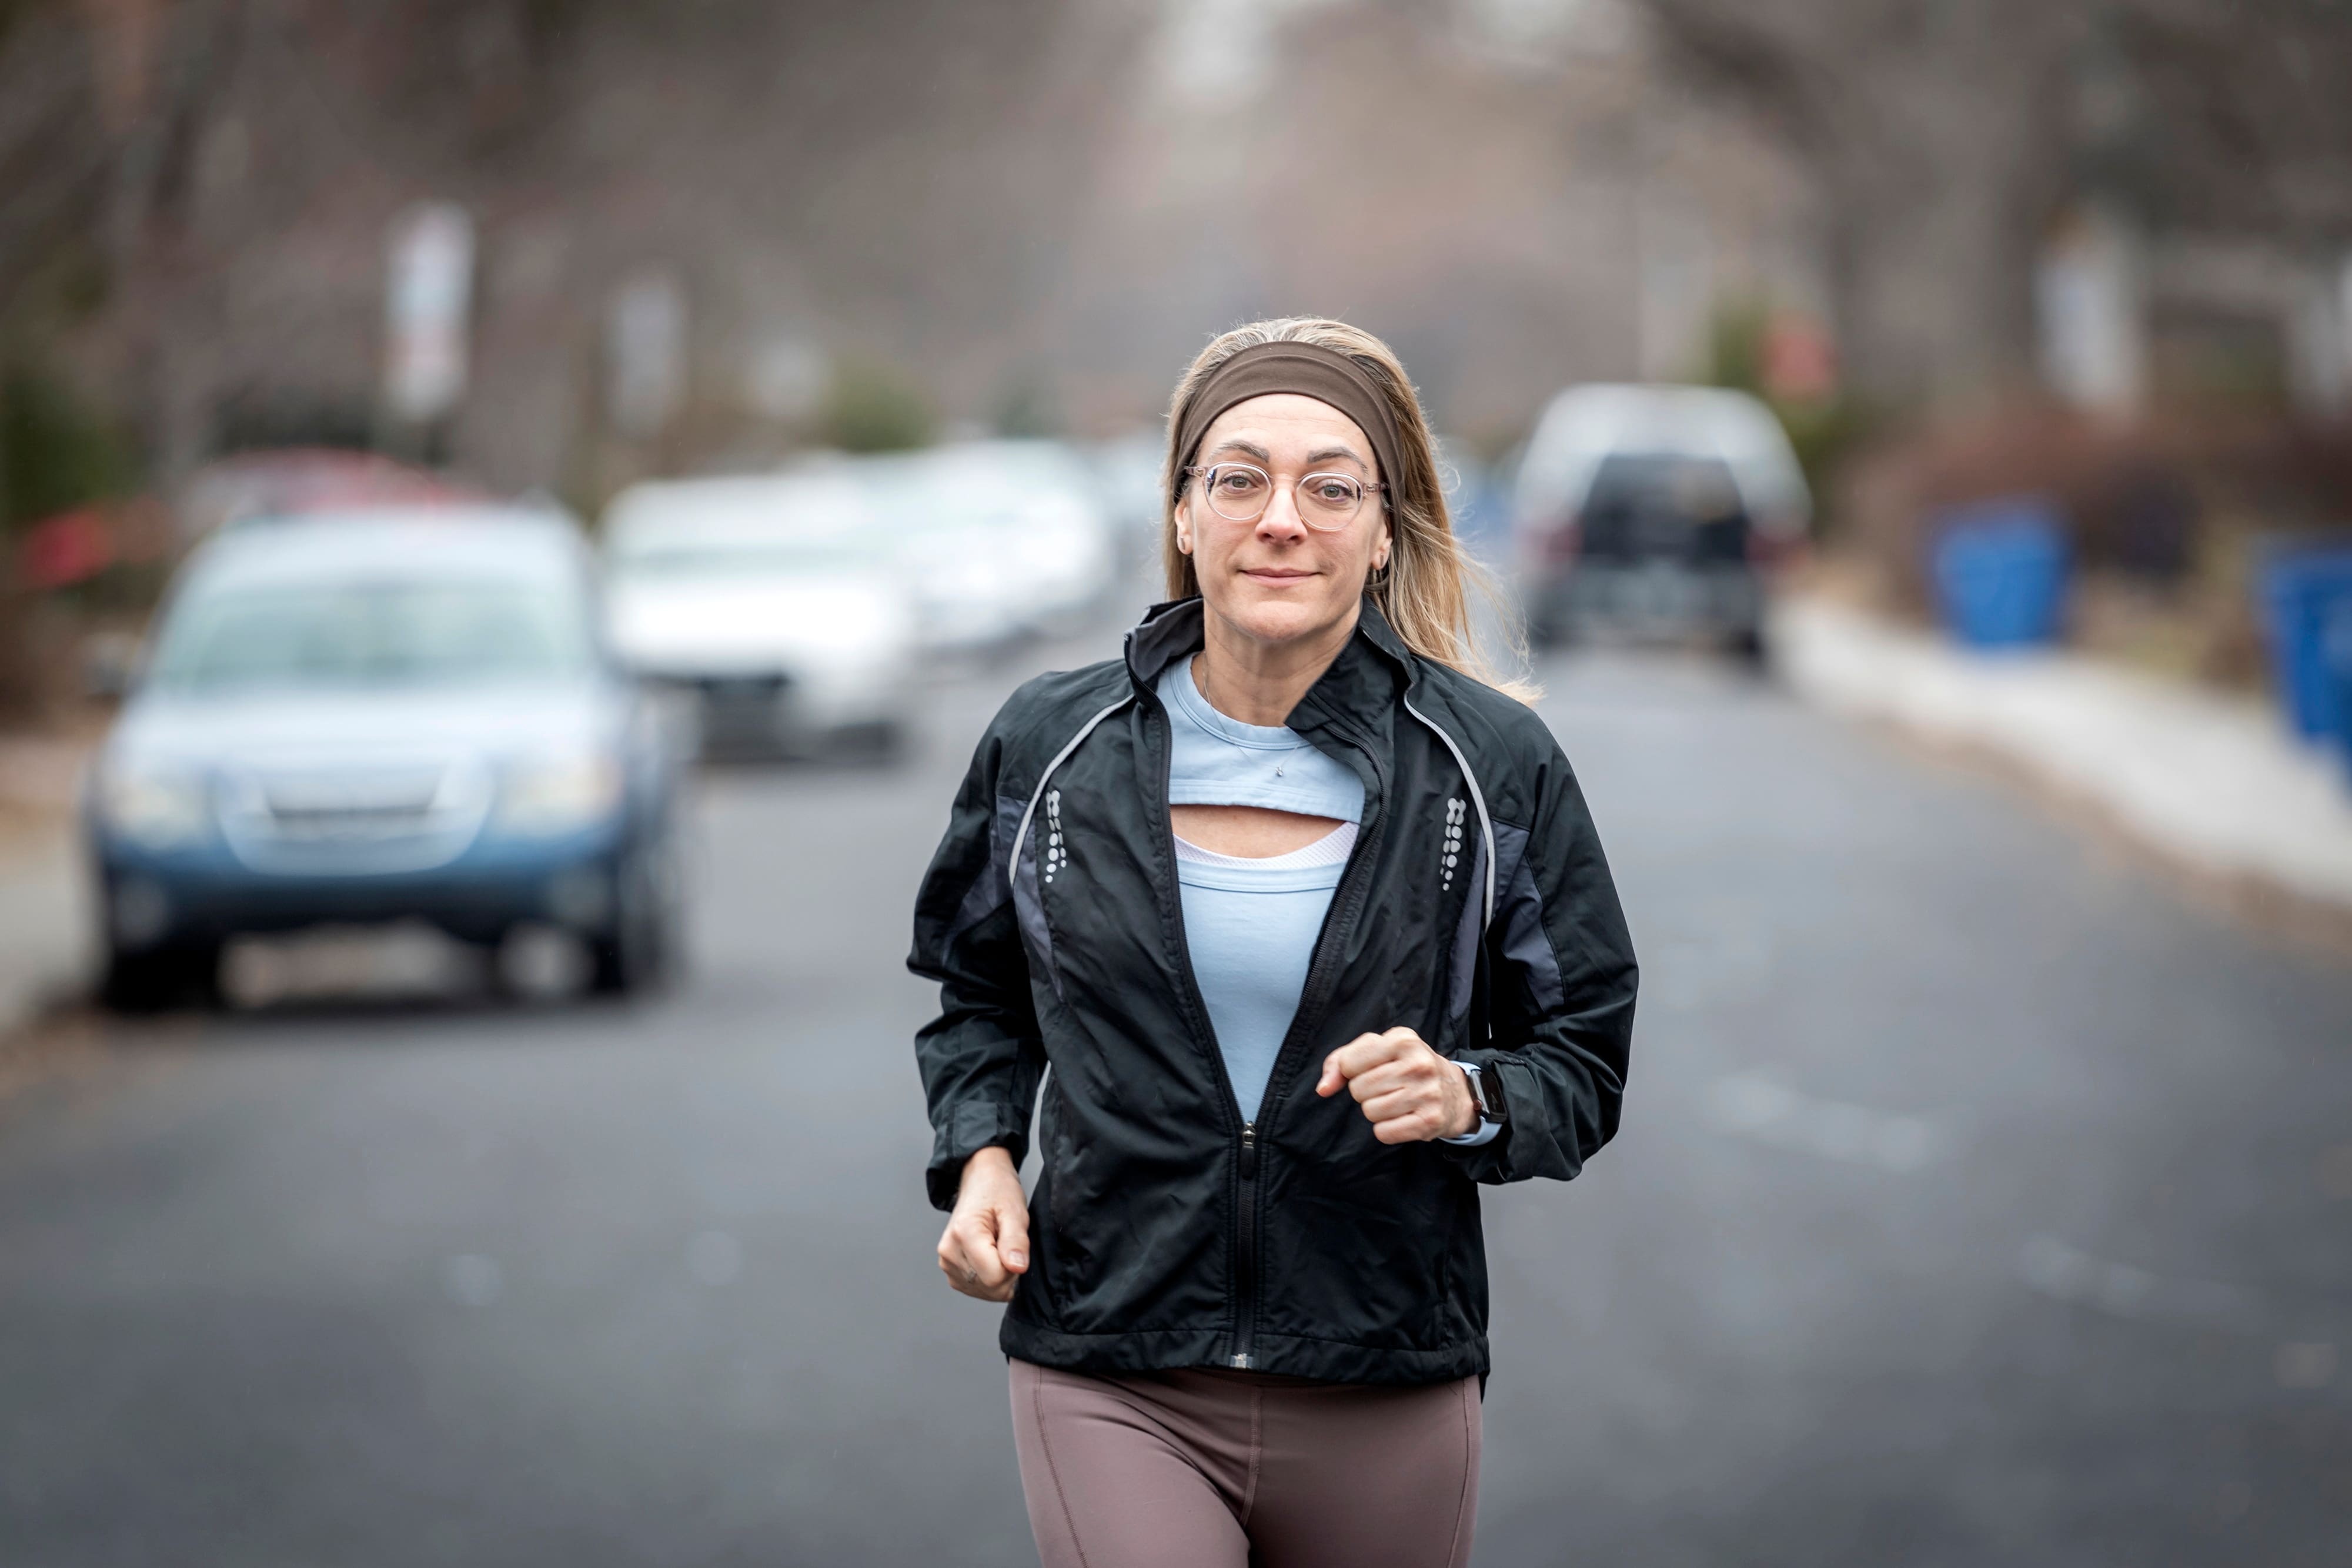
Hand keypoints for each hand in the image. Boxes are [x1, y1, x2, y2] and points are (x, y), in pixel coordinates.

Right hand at [937, 1146, 1029, 1301]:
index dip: (1014, 1267)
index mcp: (964, 1233)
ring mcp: (946, 1262)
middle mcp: (949, 1251)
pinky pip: (977, 1289)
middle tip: (1008, 1244)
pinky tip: (990, 1256)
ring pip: (984, 1291)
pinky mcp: (950, 1270)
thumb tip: (1017, 1268)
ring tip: (998, 1246)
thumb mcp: (1014, 1210)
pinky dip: (989, 1279)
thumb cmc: (997, 1191)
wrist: (980, 1181)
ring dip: (999, 1276)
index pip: (995, 1277)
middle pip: (990, 1287)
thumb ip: (1016, 1240)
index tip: (1014, 1245)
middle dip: (1008, 1273)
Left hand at [1315, 1027, 1479, 1143]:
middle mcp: (1418, 1064)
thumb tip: (1323, 1088)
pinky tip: (1402, 1118)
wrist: (1455, 1092)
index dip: (1352, 1071)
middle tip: (1387, 1087)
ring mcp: (1427, 1093)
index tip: (1370, 1069)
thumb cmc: (1406, 1066)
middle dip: (1365, 1092)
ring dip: (1376, 1111)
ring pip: (1370, 1111)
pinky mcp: (1430, 1121)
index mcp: (1403, 1040)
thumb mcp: (1377, 1050)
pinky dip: (1386, 1129)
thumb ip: (1340, 1061)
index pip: (1348, 1063)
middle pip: (1358, 1089)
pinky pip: (1383, 1133)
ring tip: (1396, 1101)